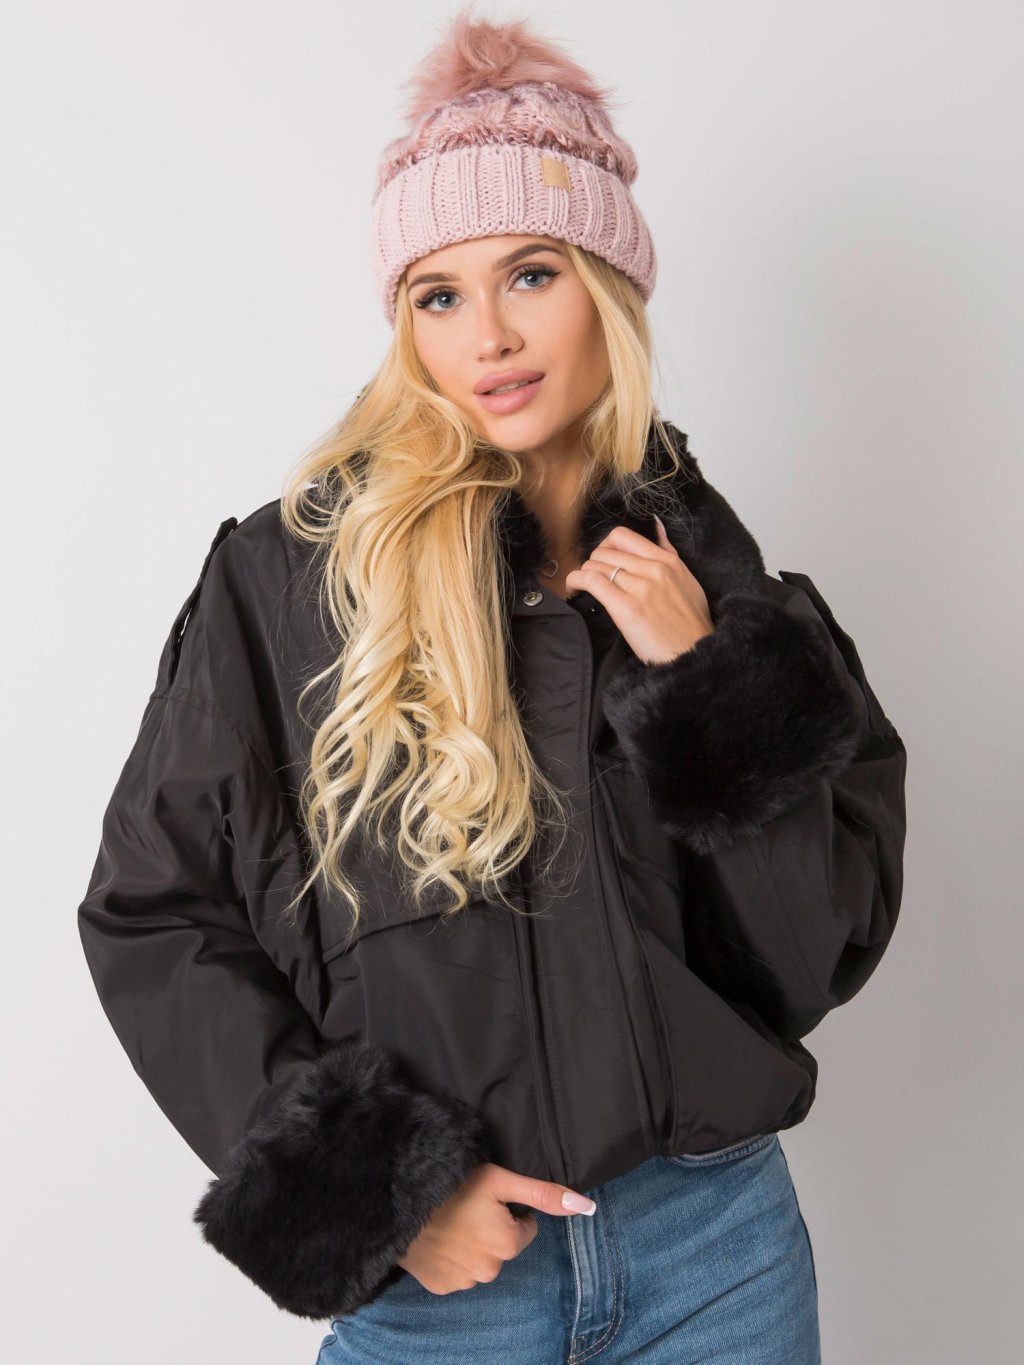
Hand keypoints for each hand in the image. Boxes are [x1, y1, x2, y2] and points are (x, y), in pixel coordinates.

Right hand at [395, 1161, 596, 1294]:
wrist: (400, 1203)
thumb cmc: (453, 1185)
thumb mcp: (502, 1181)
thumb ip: (544, 1195)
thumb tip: (587, 1207)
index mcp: (507, 1245)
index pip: (525, 1228)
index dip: (509, 1211)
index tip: (487, 1200)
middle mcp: (489, 1270)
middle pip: (503, 1246)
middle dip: (492, 1229)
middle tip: (468, 1208)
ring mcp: (464, 1283)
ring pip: (481, 1260)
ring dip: (472, 1244)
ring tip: (451, 1220)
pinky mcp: (441, 1288)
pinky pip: (457, 1272)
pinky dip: (452, 1258)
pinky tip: (439, 1238)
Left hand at [565, 515, 714, 663]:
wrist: (693, 653)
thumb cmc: (691, 623)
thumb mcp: (686, 579)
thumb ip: (668, 552)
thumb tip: (656, 525)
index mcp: (667, 561)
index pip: (623, 536)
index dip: (606, 546)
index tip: (604, 560)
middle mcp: (653, 569)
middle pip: (606, 551)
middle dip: (594, 563)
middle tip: (593, 578)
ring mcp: (640, 588)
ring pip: (596, 565)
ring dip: (583, 574)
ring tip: (581, 586)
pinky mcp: (626, 608)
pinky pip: (592, 582)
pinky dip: (576, 581)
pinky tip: (575, 588)